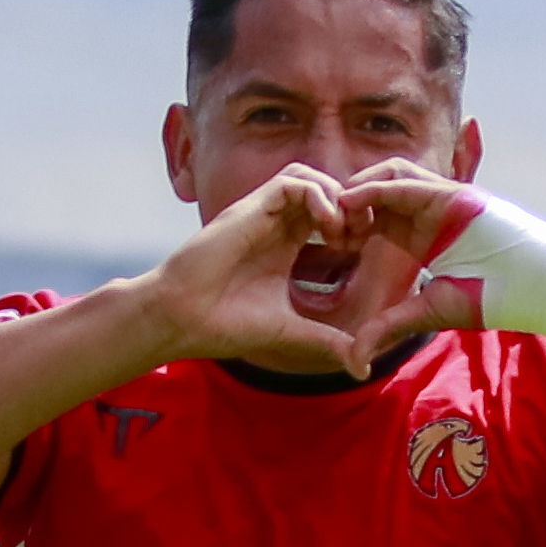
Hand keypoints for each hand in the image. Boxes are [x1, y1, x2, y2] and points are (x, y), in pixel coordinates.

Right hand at [136, 164, 369, 371]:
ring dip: (337, 197)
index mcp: (286, 246)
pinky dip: (319, 196)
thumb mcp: (293, 332)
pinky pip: (293, 181)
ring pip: (310, 177)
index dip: (353, 225)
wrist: (181, 318)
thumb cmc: (227, 325)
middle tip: (363, 235)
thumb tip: (363, 369)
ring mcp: (262, 214)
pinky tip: (327, 228)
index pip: (328, 215)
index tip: (363, 251)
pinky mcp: (250, 209)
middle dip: (352, 207)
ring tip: (345, 232)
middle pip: (324, 190)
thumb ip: (328, 341)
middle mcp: (275, 225)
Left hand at [335, 163, 492, 370]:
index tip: (331, 245)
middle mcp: (428, 212)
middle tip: (326, 225)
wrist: (534, 289)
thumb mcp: (427, 312)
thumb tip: (356, 360)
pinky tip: (352, 200)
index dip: (350, 225)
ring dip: (358, 188)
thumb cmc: (492, 298)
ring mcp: (440, 198)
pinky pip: (405, 181)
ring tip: (338, 210)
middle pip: (377, 191)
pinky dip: (375, 187)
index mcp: (422, 237)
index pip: (377, 217)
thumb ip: (389, 326)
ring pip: (388, 175)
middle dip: (348, 204)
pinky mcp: (450, 192)